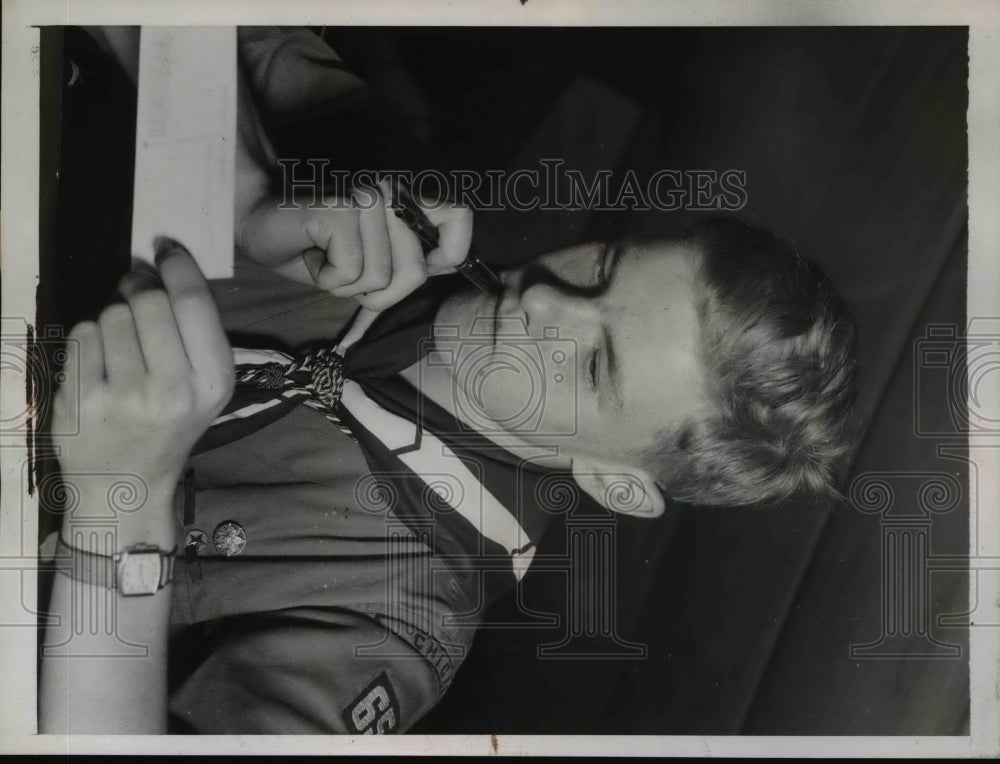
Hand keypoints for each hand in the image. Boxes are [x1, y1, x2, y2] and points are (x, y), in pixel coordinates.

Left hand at [51, 242, 234, 502]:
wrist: (126, 484)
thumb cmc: (169, 425)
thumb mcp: (205, 387)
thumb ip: (194, 331)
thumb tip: (156, 264)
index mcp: (212, 383)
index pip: (194, 305)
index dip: (179, 267)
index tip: (166, 248)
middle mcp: (173, 391)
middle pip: (150, 302)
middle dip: (141, 291)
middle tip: (137, 293)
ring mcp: (124, 397)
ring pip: (112, 315)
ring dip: (113, 320)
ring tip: (121, 351)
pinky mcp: (81, 401)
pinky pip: (82, 335)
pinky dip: (88, 340)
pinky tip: (98, 366)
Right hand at [236, 179, 472, 311]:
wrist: (256, 221)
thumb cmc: (315, 245)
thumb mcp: (371, 258)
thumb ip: (410, 258)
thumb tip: (443, 268)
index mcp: (405, 196)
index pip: (461, 216)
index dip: (451, 255)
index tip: (424, 268)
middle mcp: (390, 190)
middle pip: (416, 273)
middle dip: (380, 294)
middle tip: (349, 271)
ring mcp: (366, 197)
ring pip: (381, 279)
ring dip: (347, 286)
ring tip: (326, 258)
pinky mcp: (340, 209)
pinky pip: (353, 274)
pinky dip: (327, 279)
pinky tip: (313, 254)